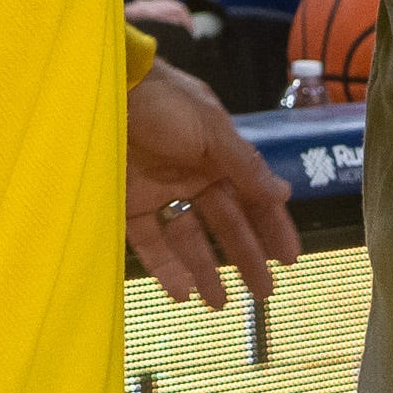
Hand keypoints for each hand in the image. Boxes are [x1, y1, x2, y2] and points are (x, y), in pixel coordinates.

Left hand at [127, 58, 299, 310]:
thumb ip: (244, 165)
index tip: (288, 258)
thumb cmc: (163, 102)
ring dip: (205, 270)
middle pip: (224, 223)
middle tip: (262, 292)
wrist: (105, 89)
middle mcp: (191, 176)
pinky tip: (182, 292)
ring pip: (188, 240)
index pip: (252, 197)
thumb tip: (284, 193)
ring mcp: (159, 192)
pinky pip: (151, 243)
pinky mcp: (128, 206)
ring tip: (220, 303)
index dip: (271, 226)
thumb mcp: (211, 129)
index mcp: (217, 155)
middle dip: (245, 256)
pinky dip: (166, 268)